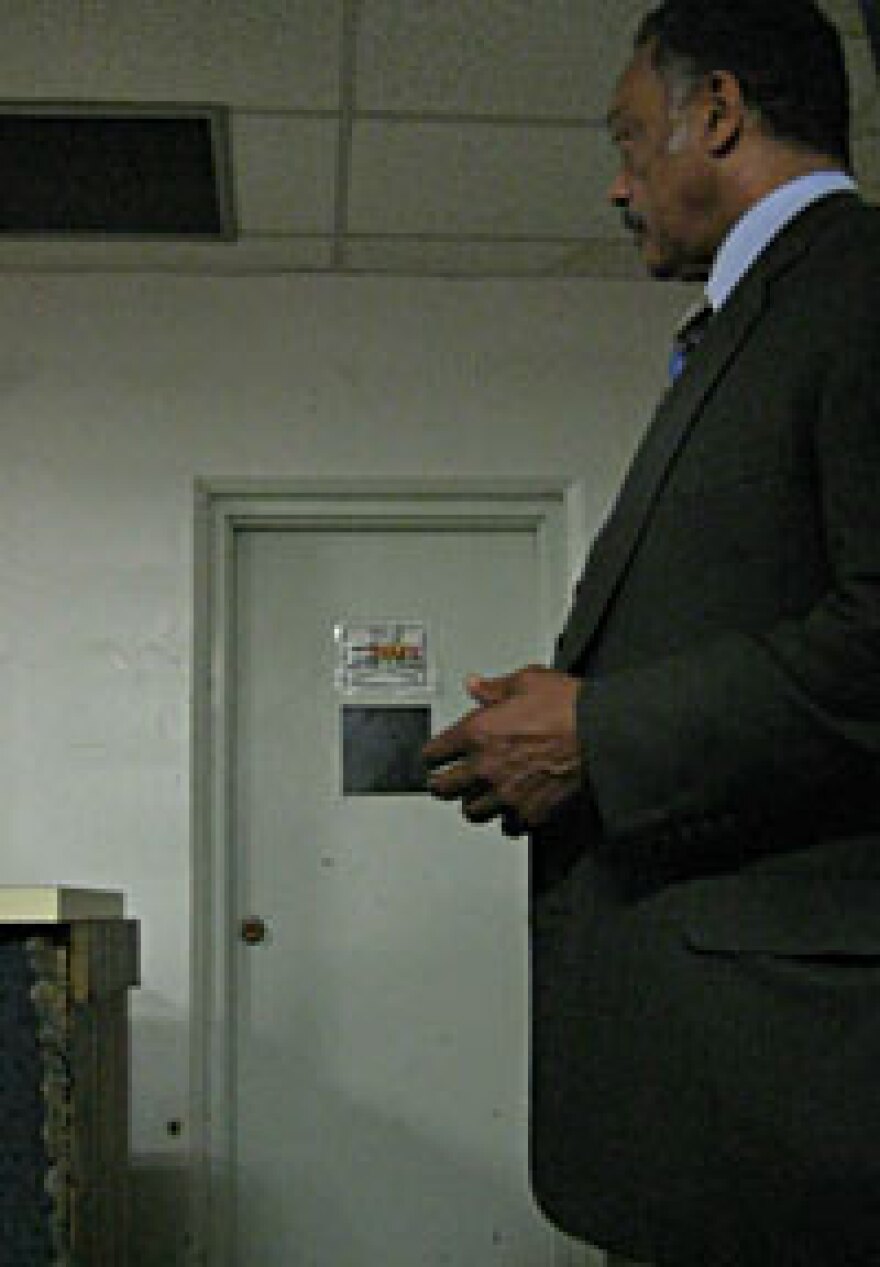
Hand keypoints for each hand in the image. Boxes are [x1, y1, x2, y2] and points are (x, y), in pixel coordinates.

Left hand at [422, 665, 582, 828]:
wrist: (603, 735)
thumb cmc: (569, 707)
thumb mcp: (527, 681)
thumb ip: (495, 688)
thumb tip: (476, 686)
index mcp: (478, 732)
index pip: (435, 752)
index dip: (431, 754)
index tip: (432, 757)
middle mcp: (486, 767)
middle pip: (443, 788)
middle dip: (440, 783)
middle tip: (442, 782)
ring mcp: (507, 794)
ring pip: (471, 811)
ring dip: (471, 803)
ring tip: (474, 797)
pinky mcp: (530, 812)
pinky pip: (506, 825)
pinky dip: (505, 819)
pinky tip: (508, 809)